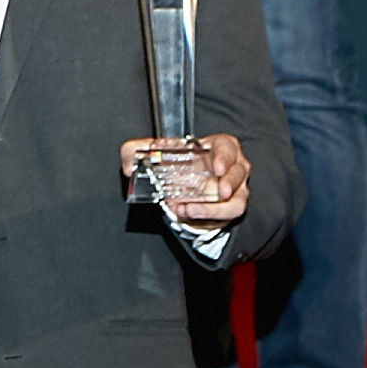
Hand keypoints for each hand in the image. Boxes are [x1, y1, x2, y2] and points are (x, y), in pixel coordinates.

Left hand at [123, 132, 251, 225]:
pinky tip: (187, 214)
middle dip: (229, 185)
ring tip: (190, 209)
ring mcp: (233, 191)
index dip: (226, 158)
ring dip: (214, 209)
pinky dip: (206, 219)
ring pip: (236, 202)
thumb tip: (127, 166)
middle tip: (218, 193)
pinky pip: (224, 219)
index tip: (217, 168)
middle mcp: (232, 168)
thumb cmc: (177, 160)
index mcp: (219, 147)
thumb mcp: (154, 151)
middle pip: (239, 175)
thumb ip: (135, 151)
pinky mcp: (228, 210)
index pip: (229, 148)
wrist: (183, 179)